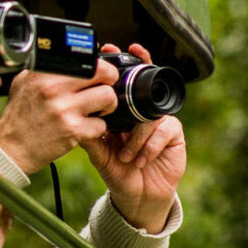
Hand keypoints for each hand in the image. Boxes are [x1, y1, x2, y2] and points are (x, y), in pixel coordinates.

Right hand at [0, 60, 120, 175]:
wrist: (10, 147)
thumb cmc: (19, 116)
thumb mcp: (24, 83)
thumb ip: (46, 69)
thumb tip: (73, 58)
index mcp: (43, 73)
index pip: (86, 60)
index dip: (99, 67)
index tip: (98, 75)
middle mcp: (53, 88)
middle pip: (103, 73)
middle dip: (109, 82)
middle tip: (102, 90)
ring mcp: (64, 110)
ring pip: (108, 97)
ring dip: (106, 106)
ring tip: (95, 111)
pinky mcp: (72, 131)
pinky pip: (101, 124)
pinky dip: (96, 128)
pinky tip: (83, 128)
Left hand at [81, 48, 184, 233]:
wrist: (137, 197)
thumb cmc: (117, 173)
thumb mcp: (98, 154)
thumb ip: (88, 135)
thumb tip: (73, 116)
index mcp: (121, 115)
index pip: (121, 86)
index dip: (119, 67)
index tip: (109, 50)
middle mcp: (141, 114)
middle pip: (145, 87)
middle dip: (140, 74)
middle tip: (134, 61)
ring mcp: (159, 122)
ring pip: (150, 114)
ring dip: (137, 136)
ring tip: (126, 156)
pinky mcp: (173, 134)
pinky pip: (163, 130)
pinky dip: (149, 145)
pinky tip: (141, 159)